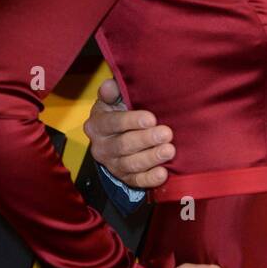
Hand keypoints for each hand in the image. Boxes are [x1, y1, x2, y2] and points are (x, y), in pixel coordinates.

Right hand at [84, 75, 175, 189]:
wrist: (117, 137)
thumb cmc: (119, 113)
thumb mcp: (113, 100)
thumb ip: (112, 92)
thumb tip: (110, 85)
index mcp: (97, 125)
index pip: (112, 123)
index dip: (131, 121)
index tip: (151, 118)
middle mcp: (101, 147)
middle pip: (123, 145)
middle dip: (146, 140)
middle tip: (166, 133)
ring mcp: (112, 165)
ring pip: (131, 164)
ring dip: (151, 158)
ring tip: (169, 150)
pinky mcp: (125, 178)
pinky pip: (137, 181)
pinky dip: (150, 179)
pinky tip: (163, 173)